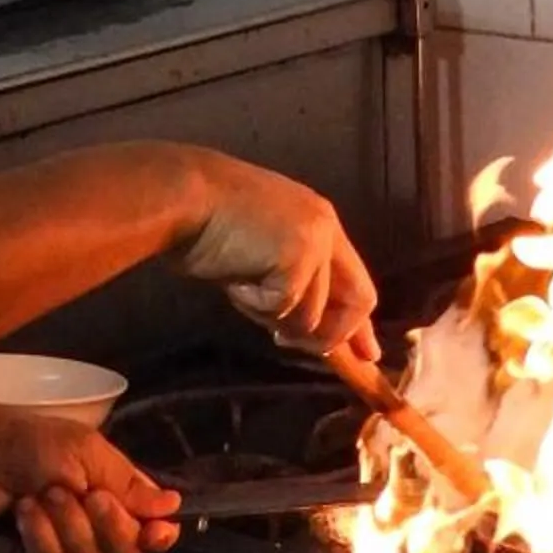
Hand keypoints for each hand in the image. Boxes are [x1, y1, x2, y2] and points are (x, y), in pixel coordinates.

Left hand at [0, 375, 181, 552]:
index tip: (160, 532)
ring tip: (44, 494)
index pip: (146, 533)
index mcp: (110, 499)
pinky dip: (39, 536)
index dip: (158, 538)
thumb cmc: (32, 442)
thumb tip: (173, 505)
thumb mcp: (88, 453)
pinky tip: (23, 511)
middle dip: (111, 526)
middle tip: (91, 497)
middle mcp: (90, 529)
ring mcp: (59, 548)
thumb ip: (129, 484)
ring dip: (69, 526)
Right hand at [171, 152, 379, 357]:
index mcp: (320, 221)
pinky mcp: (297, 260)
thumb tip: (305, 331)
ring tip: (241, 286)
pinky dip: (254, 306)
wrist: (185, 196)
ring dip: (274, 317)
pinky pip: (283, 310)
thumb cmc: (210, 221)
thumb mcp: (262, 253)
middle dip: (331, 336)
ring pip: (312, 316)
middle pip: (358, 301)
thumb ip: (292, 283)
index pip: (356, 280)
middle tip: (291, 342)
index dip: (359, 324)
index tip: (367, 356)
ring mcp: (315, 243)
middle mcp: (326, 228)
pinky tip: (235, 280)